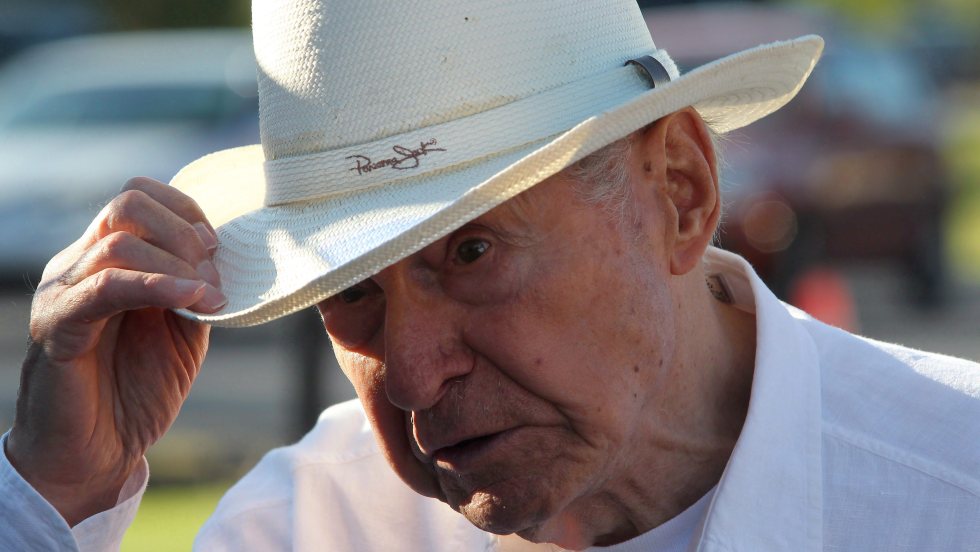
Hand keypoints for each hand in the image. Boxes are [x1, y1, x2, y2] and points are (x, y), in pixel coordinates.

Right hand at [5, 177, 225, 525]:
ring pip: (119, 240)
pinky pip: (107, 287)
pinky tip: (195, 300)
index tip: (220, 246)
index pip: (139, 195)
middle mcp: (78, 265)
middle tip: (215, 272)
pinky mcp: (58, 326)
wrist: (94, 453)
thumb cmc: (136, 390)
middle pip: (129, 203)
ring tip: (211, 296)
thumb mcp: (181, 330)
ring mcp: (63, 292)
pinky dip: (159, 287)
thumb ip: (195, 289)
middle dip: (185, 231)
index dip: (187, 210)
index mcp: (106, 259)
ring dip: (179, 264)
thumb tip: (222, 258)